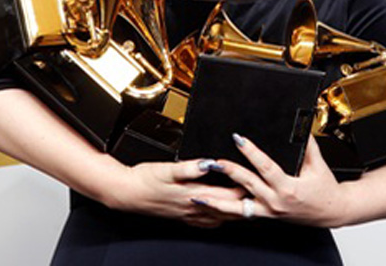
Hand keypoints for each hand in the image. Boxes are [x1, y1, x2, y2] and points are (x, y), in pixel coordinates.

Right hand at [108, 159, 246, 227]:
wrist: (126, 193)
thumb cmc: (144, 179)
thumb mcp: (167, 169)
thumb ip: (190, 167)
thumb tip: (209, 163)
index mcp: (193, 194)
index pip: (227, 195)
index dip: (243, 189)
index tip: (256, 182)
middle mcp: (193, 207)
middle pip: (227, 210)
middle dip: (244, 205)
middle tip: (259, 198)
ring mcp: (187, 214)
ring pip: (218, 218)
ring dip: (233, 213)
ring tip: (247, 207)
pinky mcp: (181, 216)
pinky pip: (206, 222)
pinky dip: (218, 218)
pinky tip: (220, 216)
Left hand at [196, 134, 348, 227]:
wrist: (331, 211)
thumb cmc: (325, 188)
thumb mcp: (317, 164)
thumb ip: (306, 144)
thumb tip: (300, 124)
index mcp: (288, 188)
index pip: (265, 167)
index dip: (251, 152)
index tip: (239, 139)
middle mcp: (276, 201)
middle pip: (247, 185)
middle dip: (228, 172)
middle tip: (213, 162)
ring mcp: (269, 211)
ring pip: (238, 207)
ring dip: (218, 200)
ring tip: (200, 194)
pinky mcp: (266, 215)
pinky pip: (242, 213)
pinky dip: (226, 210)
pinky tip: (212, 204)